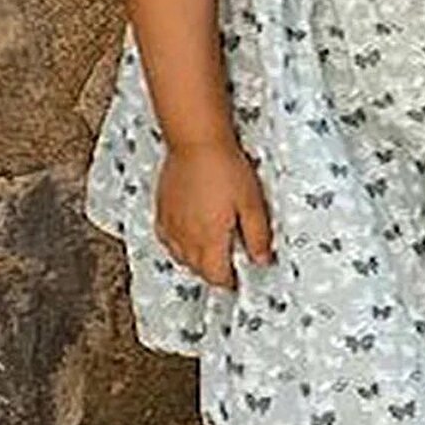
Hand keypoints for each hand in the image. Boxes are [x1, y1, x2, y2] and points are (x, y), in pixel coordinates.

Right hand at [156, 141, 273, 290]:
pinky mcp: (162, 210)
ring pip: (181, 257)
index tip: (239, 279)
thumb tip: (261, 259)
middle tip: (228, 266)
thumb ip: (258, 236)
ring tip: (209, 253)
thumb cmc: (225, 168)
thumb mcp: (252, 203)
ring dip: (196, 261)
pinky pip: (167, 239)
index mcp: (210, 239)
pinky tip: (186, 236)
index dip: (230, 282)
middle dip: (214, 273)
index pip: (218, 276)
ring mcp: (172, 224)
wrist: (196, 142)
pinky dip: (177, 245)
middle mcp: (187, 237)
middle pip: (198, 270)